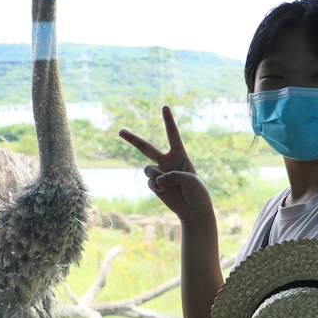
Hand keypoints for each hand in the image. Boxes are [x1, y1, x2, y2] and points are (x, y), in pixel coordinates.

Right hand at [118, 106, 212, 221]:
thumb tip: (159, 180)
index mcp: (179, 155)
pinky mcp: (155, 186)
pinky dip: (157, 187)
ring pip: (148, 169)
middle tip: (120, 131)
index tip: (165, 107)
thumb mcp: (191, 181)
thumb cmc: (197, 192)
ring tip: (167, 185)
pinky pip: (150, 183)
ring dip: (156, 176)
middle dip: (132, 139)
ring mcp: (159, 173)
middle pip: (146, 148)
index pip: (172, 135)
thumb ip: (174, 176)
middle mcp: (167, 161)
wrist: (193, 210)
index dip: (168, 121)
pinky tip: (166, 192)